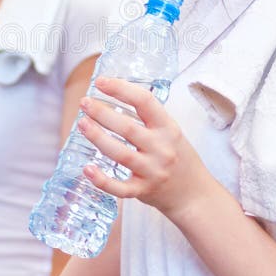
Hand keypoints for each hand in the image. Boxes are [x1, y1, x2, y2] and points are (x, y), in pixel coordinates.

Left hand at [77, 76, 210, 221]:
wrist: (194, 193)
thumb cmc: (178, 157)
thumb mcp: (171, 131)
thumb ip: (148, 117)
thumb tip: (114, 94)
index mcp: (168, 128)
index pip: (144, 101)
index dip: (120, 89)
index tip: (101, 82)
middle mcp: (161, 149)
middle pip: (127, 128)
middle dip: (102, 113)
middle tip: (85, 103)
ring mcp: (153, 171)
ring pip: (120, 154)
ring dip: (97, 138)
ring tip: (81, 124)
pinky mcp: (143, 191)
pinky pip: (120, 188)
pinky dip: (102, 180)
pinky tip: (87, 169)